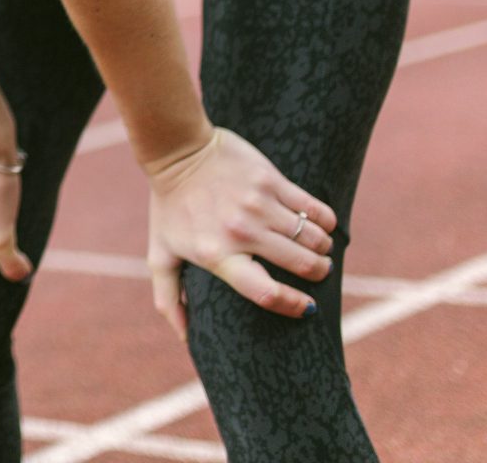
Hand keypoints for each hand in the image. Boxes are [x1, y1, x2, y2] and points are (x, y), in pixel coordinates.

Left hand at [145, 127, 336, 339]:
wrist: (177, 150)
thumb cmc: (169, 207)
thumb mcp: (161, 253)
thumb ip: (169, 297)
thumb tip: (185, 337)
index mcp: (216, 256)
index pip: (265, 293)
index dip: (293, 305)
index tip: (308, 308)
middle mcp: (240, 232)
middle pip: (301, 265)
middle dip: (317, 272)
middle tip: (316, 270)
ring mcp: (257, 205)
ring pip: (313, 238)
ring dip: (322, 248)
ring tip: (317, 248)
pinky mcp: (271, 180)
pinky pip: (315, 208)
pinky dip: (325, 221)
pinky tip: (321, 224)